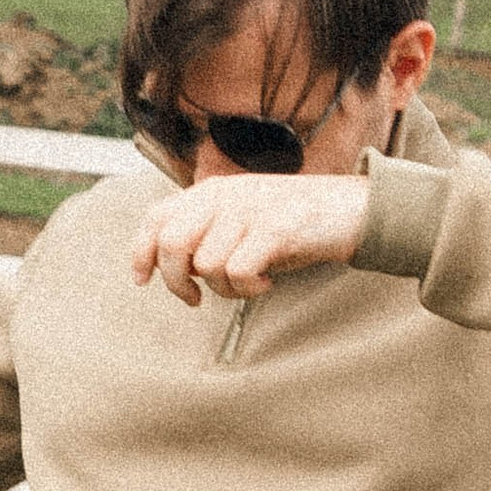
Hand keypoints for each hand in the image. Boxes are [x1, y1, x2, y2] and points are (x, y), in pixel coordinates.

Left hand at [132, 172, 367, 304]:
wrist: (349, 209)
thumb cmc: (292, 223)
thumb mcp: (241, 220)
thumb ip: (206, 234)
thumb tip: (174, 269)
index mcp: (210, 191)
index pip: (156, 217)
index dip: (141, 251)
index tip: (142, 280)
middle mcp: (223, 196)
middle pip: (172, 243)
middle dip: (176, 282)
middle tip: (195, 299)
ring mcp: (248, 210)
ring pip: (207, 265)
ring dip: (224, 289)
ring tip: (249, 283)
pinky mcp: (273, 229)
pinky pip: (238, 272)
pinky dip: (249, 289)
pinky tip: (266, 281)